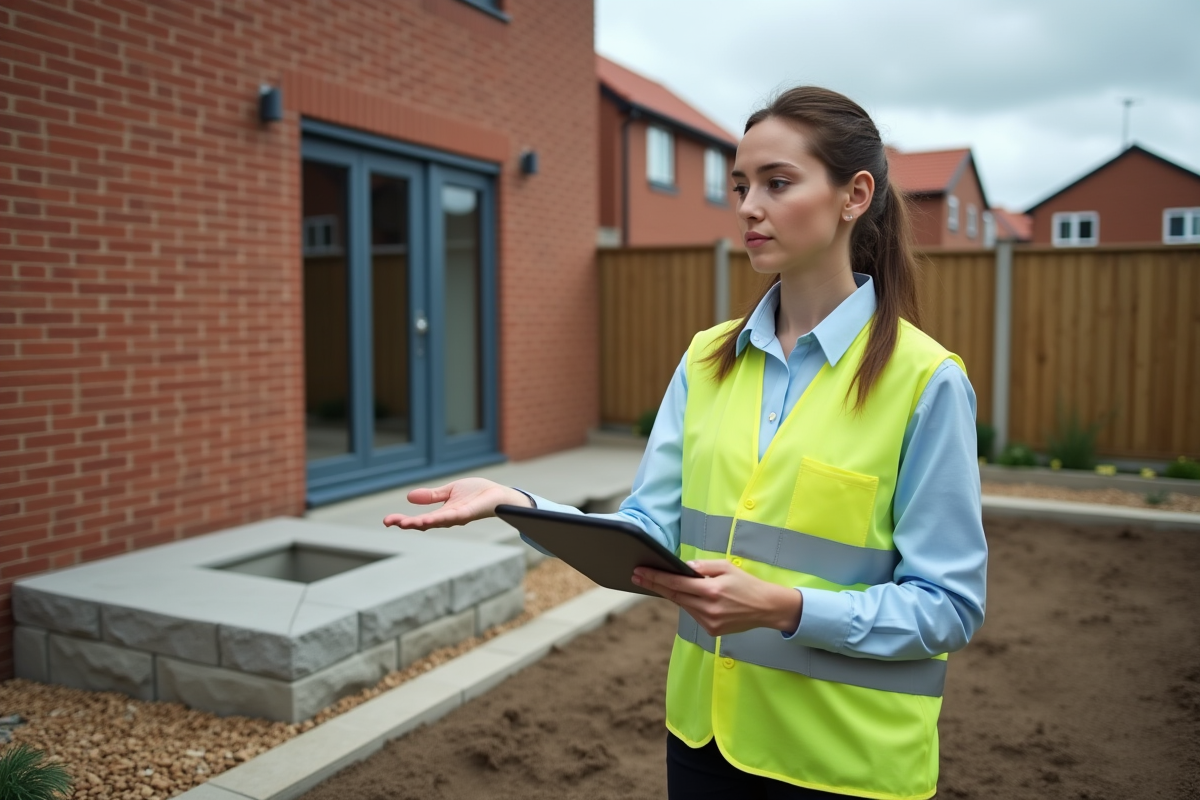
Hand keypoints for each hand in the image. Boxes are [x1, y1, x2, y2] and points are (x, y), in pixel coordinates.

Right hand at [381, 478, 531, 530]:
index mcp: (442, 513)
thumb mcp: (449, 491)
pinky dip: (441, 518)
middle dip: (406, 523)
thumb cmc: (477, 493)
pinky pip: (453, 517)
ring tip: (404, 523)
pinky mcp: (469, 512)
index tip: (387, 520)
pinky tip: (430, 519)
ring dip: (420, 523)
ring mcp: (459, 517)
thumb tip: (409, 497)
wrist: (499, 494)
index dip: (403, 520)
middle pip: (424, 523)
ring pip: (436, 522)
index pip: (419, 519)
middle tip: (389, 522)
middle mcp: (448, 519)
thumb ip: (432, 496)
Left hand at [632, 559, 801, 636]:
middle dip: (654, 585)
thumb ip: (704, 567)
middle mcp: (709, 608)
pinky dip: (689, 604)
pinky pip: (693, 615)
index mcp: (712, 590)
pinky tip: (688, 597)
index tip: (640, 571)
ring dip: (672, 594)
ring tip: (657, 582)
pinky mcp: (712, 631)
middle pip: (674, 595)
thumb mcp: (727, 567)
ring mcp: (709, 622)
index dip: (656, 577)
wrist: (766, 608)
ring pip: (683, 605)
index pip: (677, 583)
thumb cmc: (746, 584)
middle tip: (637, 576)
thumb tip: (684, 567)